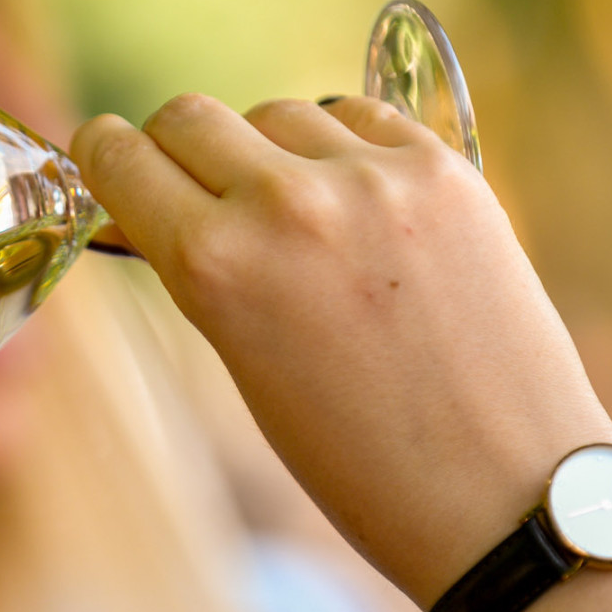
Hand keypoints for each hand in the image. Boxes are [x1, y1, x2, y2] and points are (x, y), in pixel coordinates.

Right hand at [71, 94, 611, 606]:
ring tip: (297, 218)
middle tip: (198, 192)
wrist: (505, 497)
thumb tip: (162, 206)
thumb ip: (199, 270)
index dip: (106, 157)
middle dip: (176, 150)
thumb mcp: (242, 365)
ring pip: (275, 114)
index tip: (112, 163)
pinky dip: (343, 148)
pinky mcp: (445, 171)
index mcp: (214, 266)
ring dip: (266, 152)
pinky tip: (356, 203)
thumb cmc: (357, 461)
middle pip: (190, 116)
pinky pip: (359, 119)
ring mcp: (372, 178)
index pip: (121, 155)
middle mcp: (286, 205)